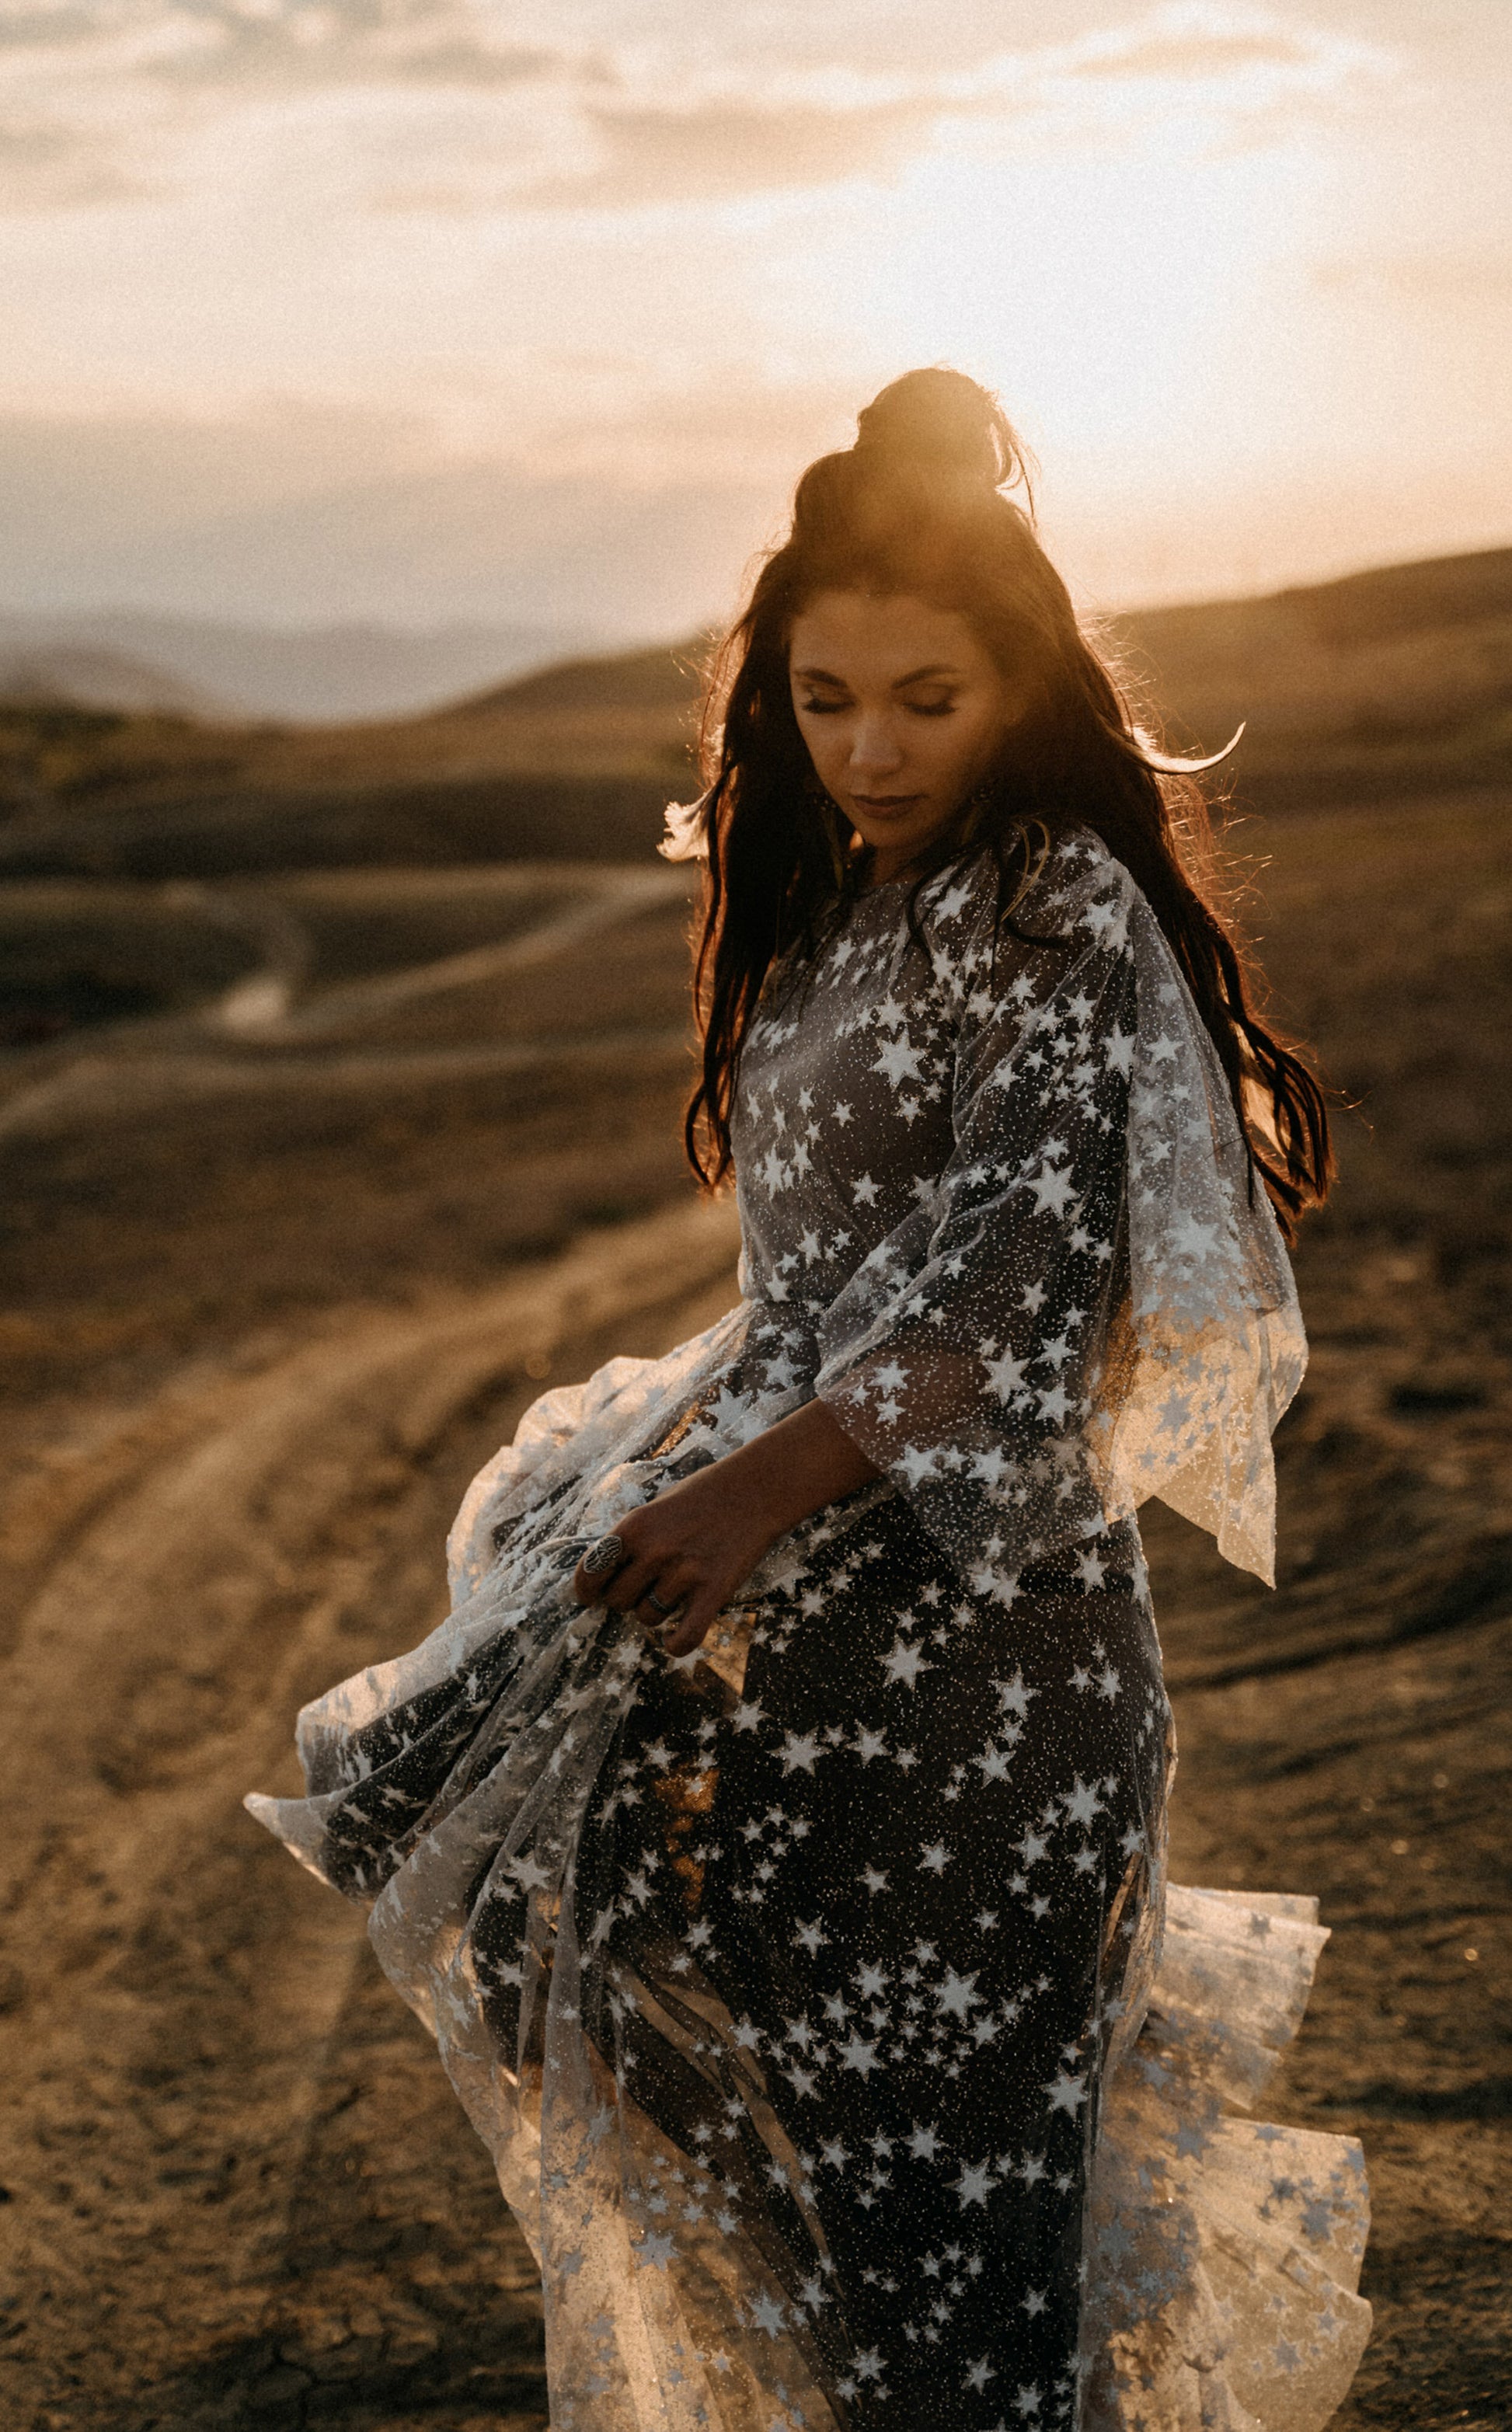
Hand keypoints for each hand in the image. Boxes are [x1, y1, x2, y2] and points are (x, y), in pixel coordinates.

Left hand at [571, 1397, 880, 1656]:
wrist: (754, 1491)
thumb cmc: (701, 1498)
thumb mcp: (654, 1509)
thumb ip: (631, 1541)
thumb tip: (604, 1580)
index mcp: (634, 1527)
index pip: (590, 1573)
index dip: (587, 1591)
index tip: (590, 1598)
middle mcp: (655, 1551)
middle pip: (618, 1601)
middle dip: (627, 1598)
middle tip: (646, 1586)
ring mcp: (685, 1573)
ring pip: (647, 1618)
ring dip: (655, 1612)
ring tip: (673, 1592)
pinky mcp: (714, 1591)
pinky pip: (685, 1637)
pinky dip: (676, 1644)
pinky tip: (674, 1640)